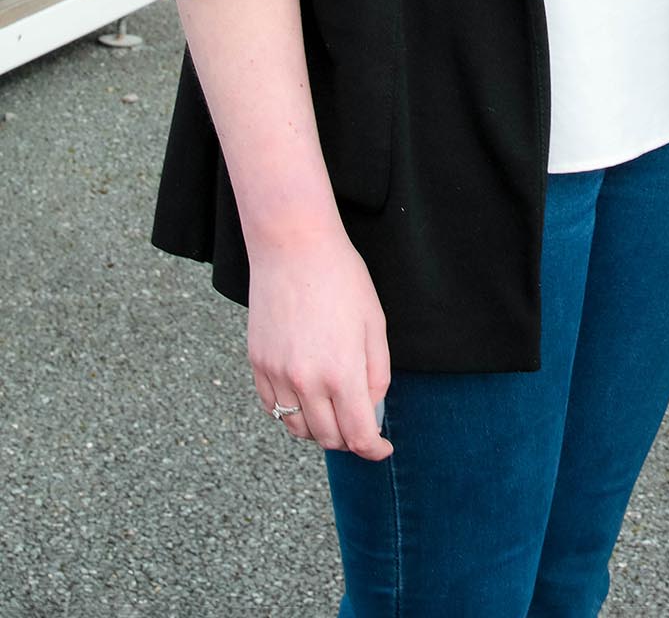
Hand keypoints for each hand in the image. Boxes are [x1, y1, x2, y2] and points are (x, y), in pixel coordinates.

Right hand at [247, 222, 393, 459]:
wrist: (294, 248)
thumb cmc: (342, 279)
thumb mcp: (374, 324)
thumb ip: (376, 373)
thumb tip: (371, 409)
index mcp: (341, 372)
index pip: (358, 434)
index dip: (373, 449)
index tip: (382, 448)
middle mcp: (306, 381)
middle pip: (328, 438)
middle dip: (349, 439)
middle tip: (362, 425)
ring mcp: (277, 375)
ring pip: (297, 429)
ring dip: (319, 430)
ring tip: (335, 411)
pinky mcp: (257, 365)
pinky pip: (274, 408)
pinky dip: (292, 413)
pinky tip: (307, 397)